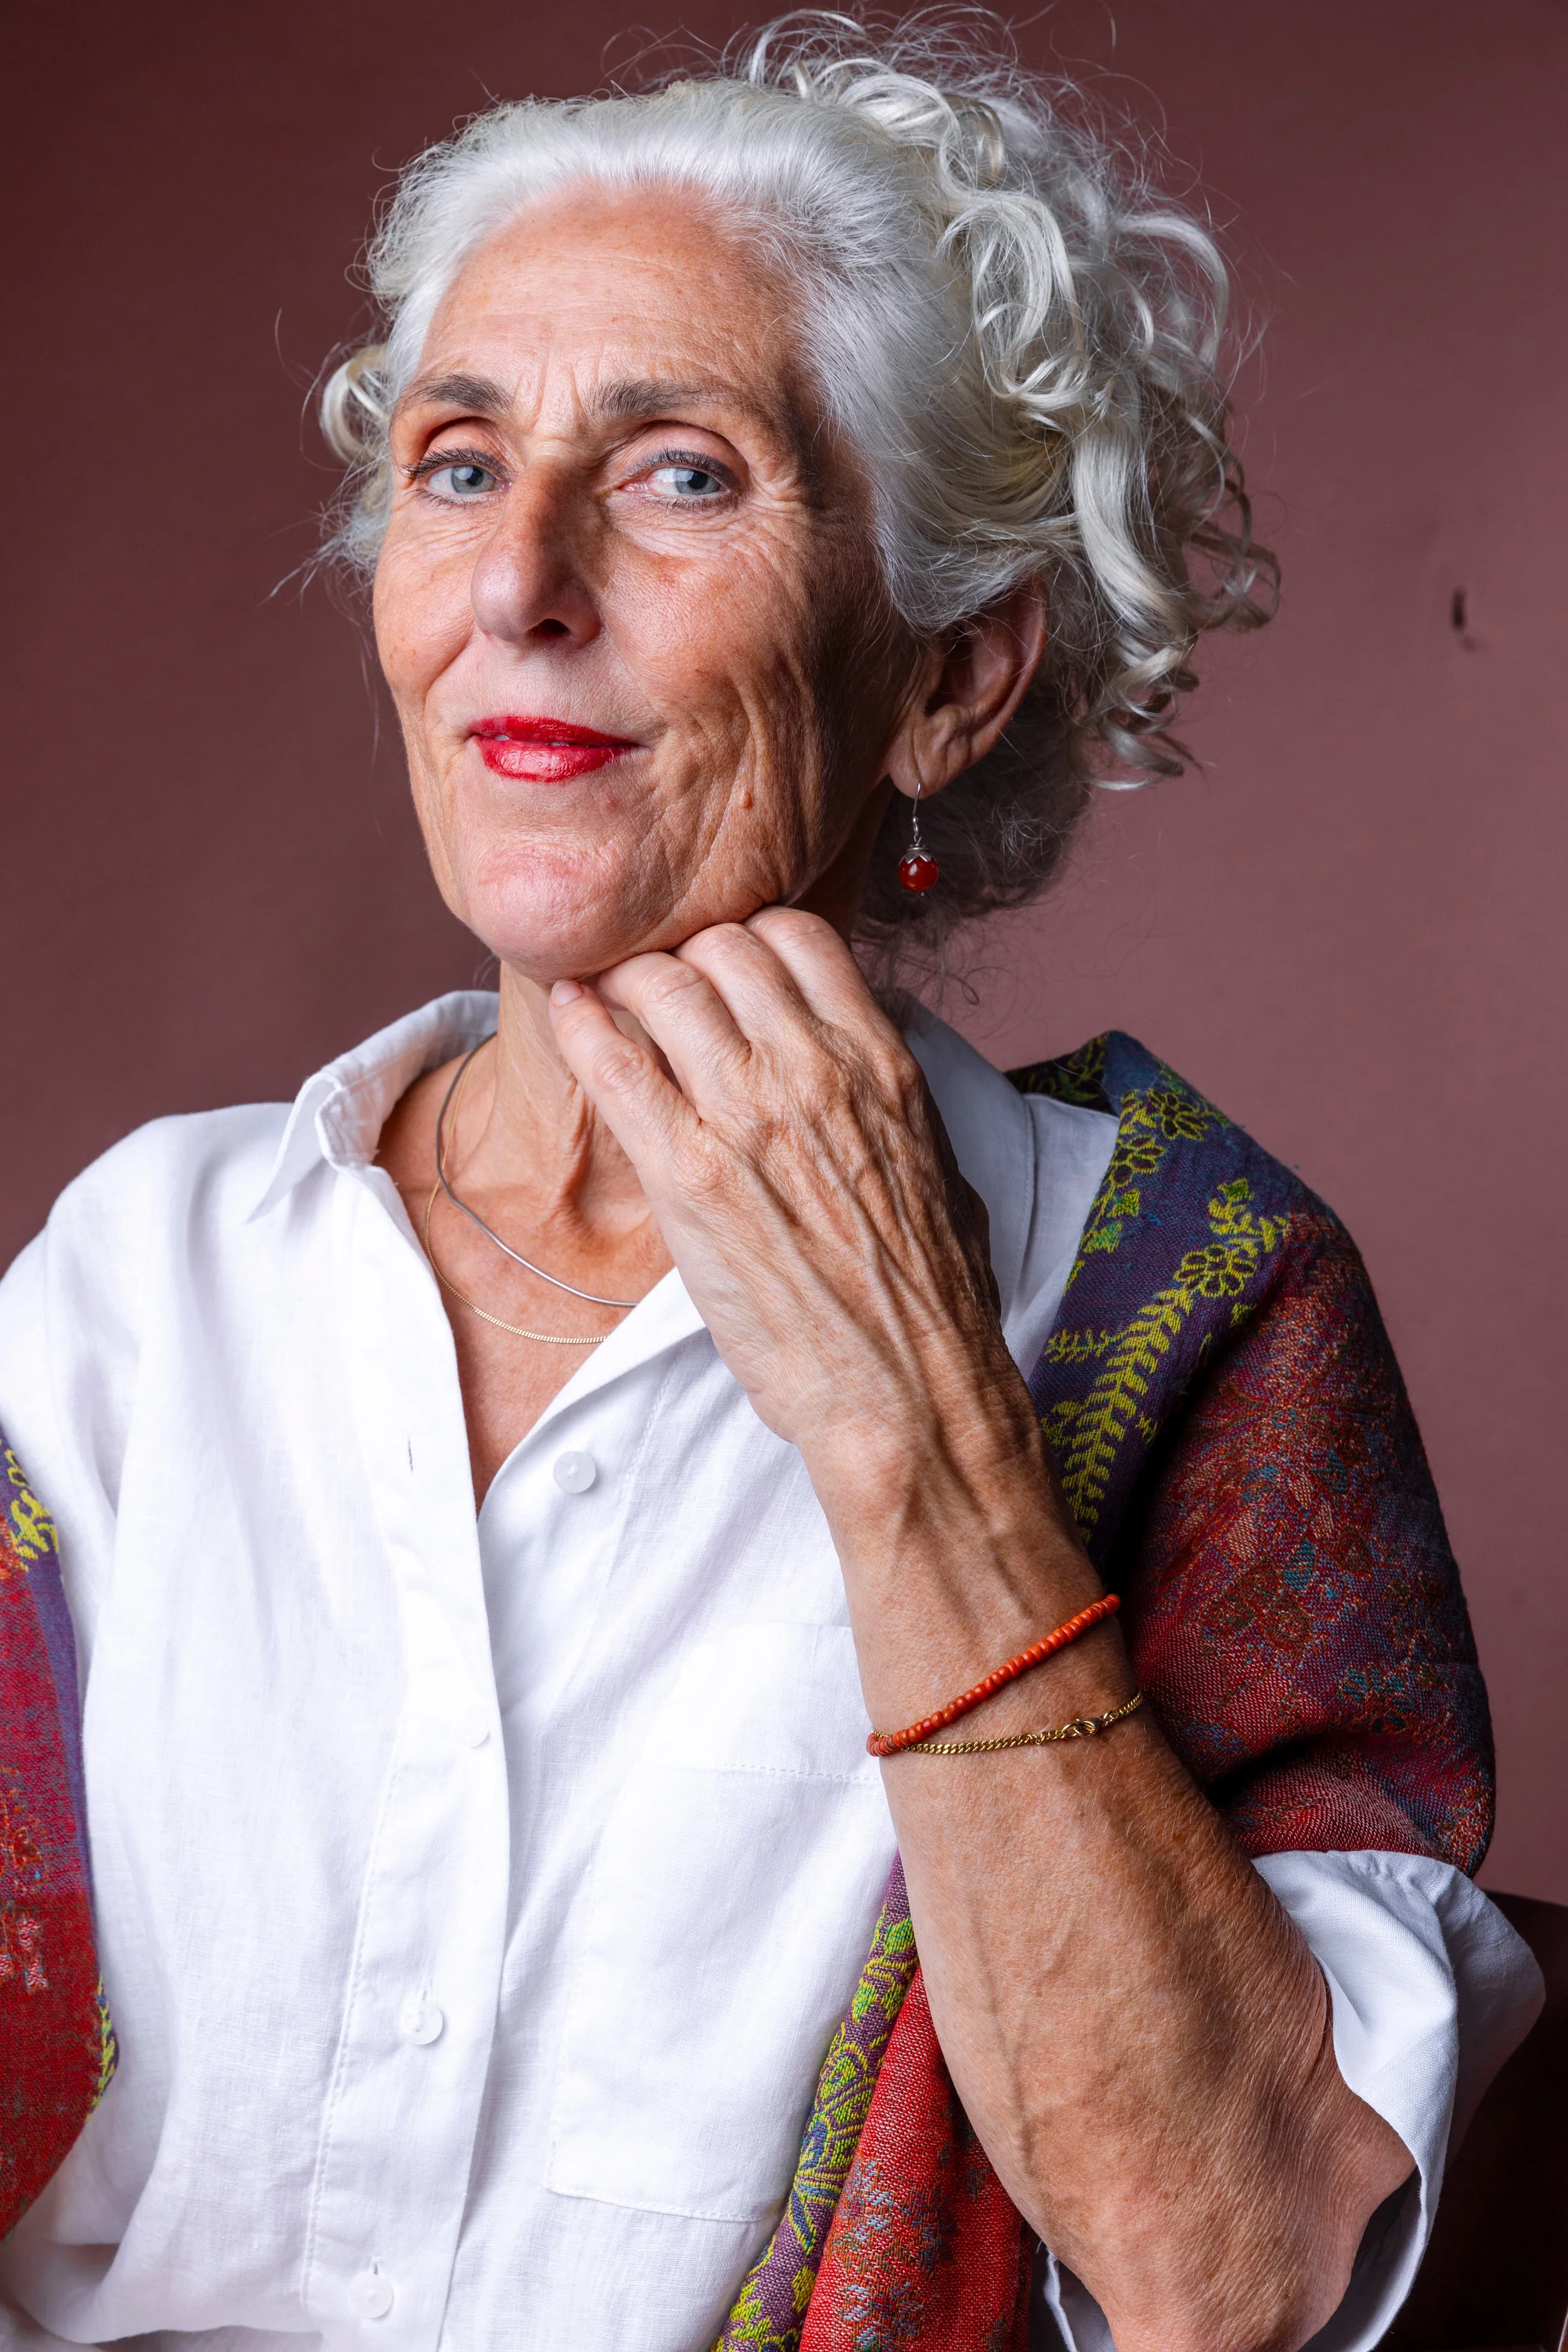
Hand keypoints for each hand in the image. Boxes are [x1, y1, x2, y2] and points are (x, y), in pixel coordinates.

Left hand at [547, 908, 1023, 1493]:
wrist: (909, 1388)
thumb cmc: (933, 1297)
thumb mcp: (941, 1165)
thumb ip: (896, 1100)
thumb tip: (875, 1069)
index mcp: (881, 1062)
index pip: (798, 935)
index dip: (749, 937)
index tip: (724, 965)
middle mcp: (815, 1069)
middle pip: (722, 945)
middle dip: (683, 953)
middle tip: (659, 982)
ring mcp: (747, 1116)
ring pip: (664, 986)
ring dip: (628, 980)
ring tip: (608, 996)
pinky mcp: (687, 1176)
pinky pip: (614, 1065)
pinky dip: (582, 1026)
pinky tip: (570, 1016)